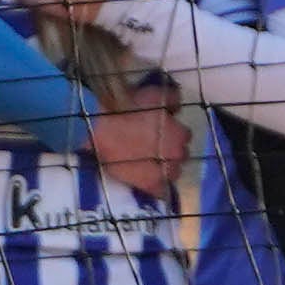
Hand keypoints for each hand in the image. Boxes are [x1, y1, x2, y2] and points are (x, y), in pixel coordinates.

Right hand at [85, 84, 188, 201]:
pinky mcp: (151, 186)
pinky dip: (155, 186)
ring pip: (171, 173)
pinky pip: (160, 190)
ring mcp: (165, 173)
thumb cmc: (128, 108)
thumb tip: (177, 107)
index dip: (170, 132)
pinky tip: (144, 179)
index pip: (183, 135)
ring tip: (145, 163)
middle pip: (179, 154)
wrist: (101, 129)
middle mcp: (178, 155)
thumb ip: (173, 99)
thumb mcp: (154, 94)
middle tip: (150, 146)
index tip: (157, 131)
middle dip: (167, 150)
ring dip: (162, 167)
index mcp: (181, 133)